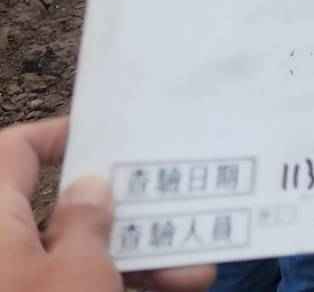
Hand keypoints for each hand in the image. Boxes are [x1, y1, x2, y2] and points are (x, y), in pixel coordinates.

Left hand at [0, 117, 213, 291]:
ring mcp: (22, 280)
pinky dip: (125, 282)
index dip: (59, 135)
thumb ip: (87, 222)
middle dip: (129, 211)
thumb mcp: (77, 271)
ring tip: (195, 267)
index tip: (112, 137)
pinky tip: (176, 285)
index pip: (15, 152)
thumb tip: (90, 186)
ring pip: (82, 253)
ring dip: (142, 254)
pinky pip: (81, 284)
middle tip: (177, 205)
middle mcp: (4, 249)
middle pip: (65, 210)